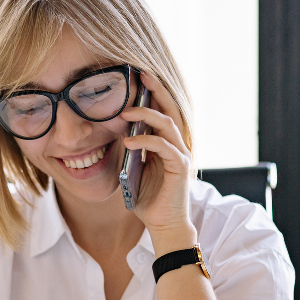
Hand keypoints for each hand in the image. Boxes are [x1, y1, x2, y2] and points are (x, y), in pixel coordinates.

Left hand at [120, 71, 198, 252]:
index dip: (153, 92)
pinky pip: (164, 147)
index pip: (163, 110)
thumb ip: (132, 150)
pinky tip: (129, 140)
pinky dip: (146, 141)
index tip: (138, 76)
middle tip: (141, 74)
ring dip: (145, 114)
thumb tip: (118, 131)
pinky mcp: (180, 167)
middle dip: (156, 90)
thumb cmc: (149, 199)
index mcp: (168, 142)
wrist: (163, 225)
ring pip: (167, 123)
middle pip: (170, 109)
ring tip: (125, 112)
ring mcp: (181, 154)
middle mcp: (178, 144)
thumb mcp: (135, 168)